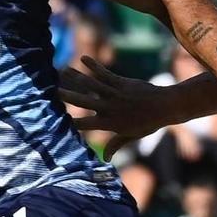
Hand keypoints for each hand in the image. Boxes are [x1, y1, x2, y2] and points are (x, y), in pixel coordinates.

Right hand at [57, 57, 175, 154]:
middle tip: (52, 91)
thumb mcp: (131, 135)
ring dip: (76, 76)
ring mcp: (114, 94)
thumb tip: (106, 158)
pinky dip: (93, 65)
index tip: (56, 119)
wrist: (164, 106)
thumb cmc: (148, 123)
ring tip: (62, 70)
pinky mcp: (121, 82)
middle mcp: (109, 108)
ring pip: (91, 85)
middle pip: (84, 102)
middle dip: (68, 97)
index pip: (85, 125)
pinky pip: (104, 73)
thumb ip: (116, 144)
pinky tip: (83, 58)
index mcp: (109, 124)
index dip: (71, 122)